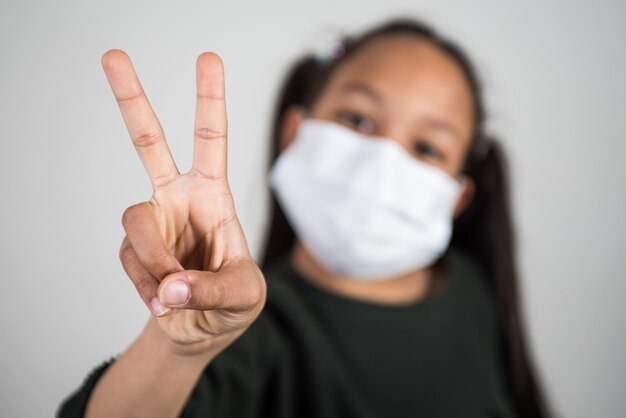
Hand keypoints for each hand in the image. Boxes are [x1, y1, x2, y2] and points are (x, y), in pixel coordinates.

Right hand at [101, 50, 265, 357]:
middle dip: (131, 99)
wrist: (201, 330)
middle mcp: (178, 198)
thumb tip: (171, 285)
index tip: (207, 58)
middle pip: (148, 142)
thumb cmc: (233, 301)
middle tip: (112, 55)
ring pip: (135, 222)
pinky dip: (149, 289)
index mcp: (213, 194)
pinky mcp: (133, 249)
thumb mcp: (244, 294)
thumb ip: (213, 289)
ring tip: (174, 294)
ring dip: (156, 263)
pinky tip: (164, 301)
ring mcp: (152, 222)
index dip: (209, 100)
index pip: (212, 140)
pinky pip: (132, 263)